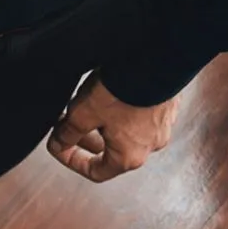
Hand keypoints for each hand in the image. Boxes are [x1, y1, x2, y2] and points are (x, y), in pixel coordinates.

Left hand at [47, 73, 177, 182]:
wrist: (158, 55)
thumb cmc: (124, 89)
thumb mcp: (83, 115)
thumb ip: (66, 134)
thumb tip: (58, 144)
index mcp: (130, 157)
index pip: (96, 172)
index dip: (72, 161)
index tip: (60, 148)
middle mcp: (151, 145)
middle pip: (111, 152)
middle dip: (86, 140)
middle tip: (69, 127)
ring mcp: (163, 124)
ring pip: (126, 132)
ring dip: (104, 125)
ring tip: (86, 108)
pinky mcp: (169, 104)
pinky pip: (141, 114)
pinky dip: (122, 111)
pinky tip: (110, 95)